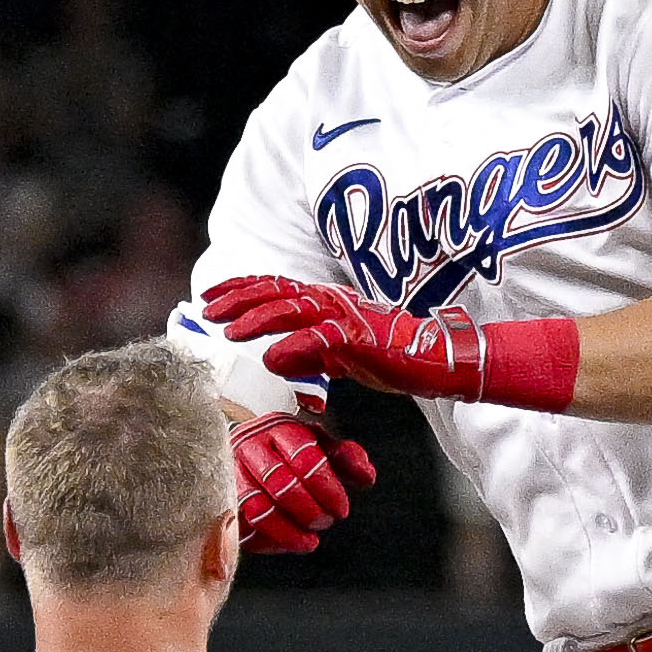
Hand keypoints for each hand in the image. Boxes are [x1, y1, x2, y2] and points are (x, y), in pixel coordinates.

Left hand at [204, 272, 575, 410]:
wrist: (444, 362)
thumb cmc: (396, 358)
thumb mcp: (343, 356)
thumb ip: (311, 354)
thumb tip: (275, 359)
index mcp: (329, 303)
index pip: (278, 289)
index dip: (242, 290)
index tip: (211, 298)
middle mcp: (336, 303)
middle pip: (278, 293)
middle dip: (239, 299)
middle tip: (208, 310)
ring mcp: (350, 319)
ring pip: (294, 311)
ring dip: (259, 318)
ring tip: (230, 331)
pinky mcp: (365, 340)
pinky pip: (324, 341)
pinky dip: (296, 347)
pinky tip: (272, 358)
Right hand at [231, 408, 375, 552]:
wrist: (249, 444)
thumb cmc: (290, 448)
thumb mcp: (321, 444)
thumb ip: (347, 457)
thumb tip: (366, 477)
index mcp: (280, 430)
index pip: (305, 459)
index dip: (328, 489)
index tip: (341, 509)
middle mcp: (251, 447)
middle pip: (281, 485)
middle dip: (310, 511)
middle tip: (326, 522)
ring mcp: (230, 472)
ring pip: (256, 508)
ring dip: (288, 531)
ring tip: (309, 541)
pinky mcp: (221, 497)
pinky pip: (240, 525)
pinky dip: (267, 540)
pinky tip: (288, 543)